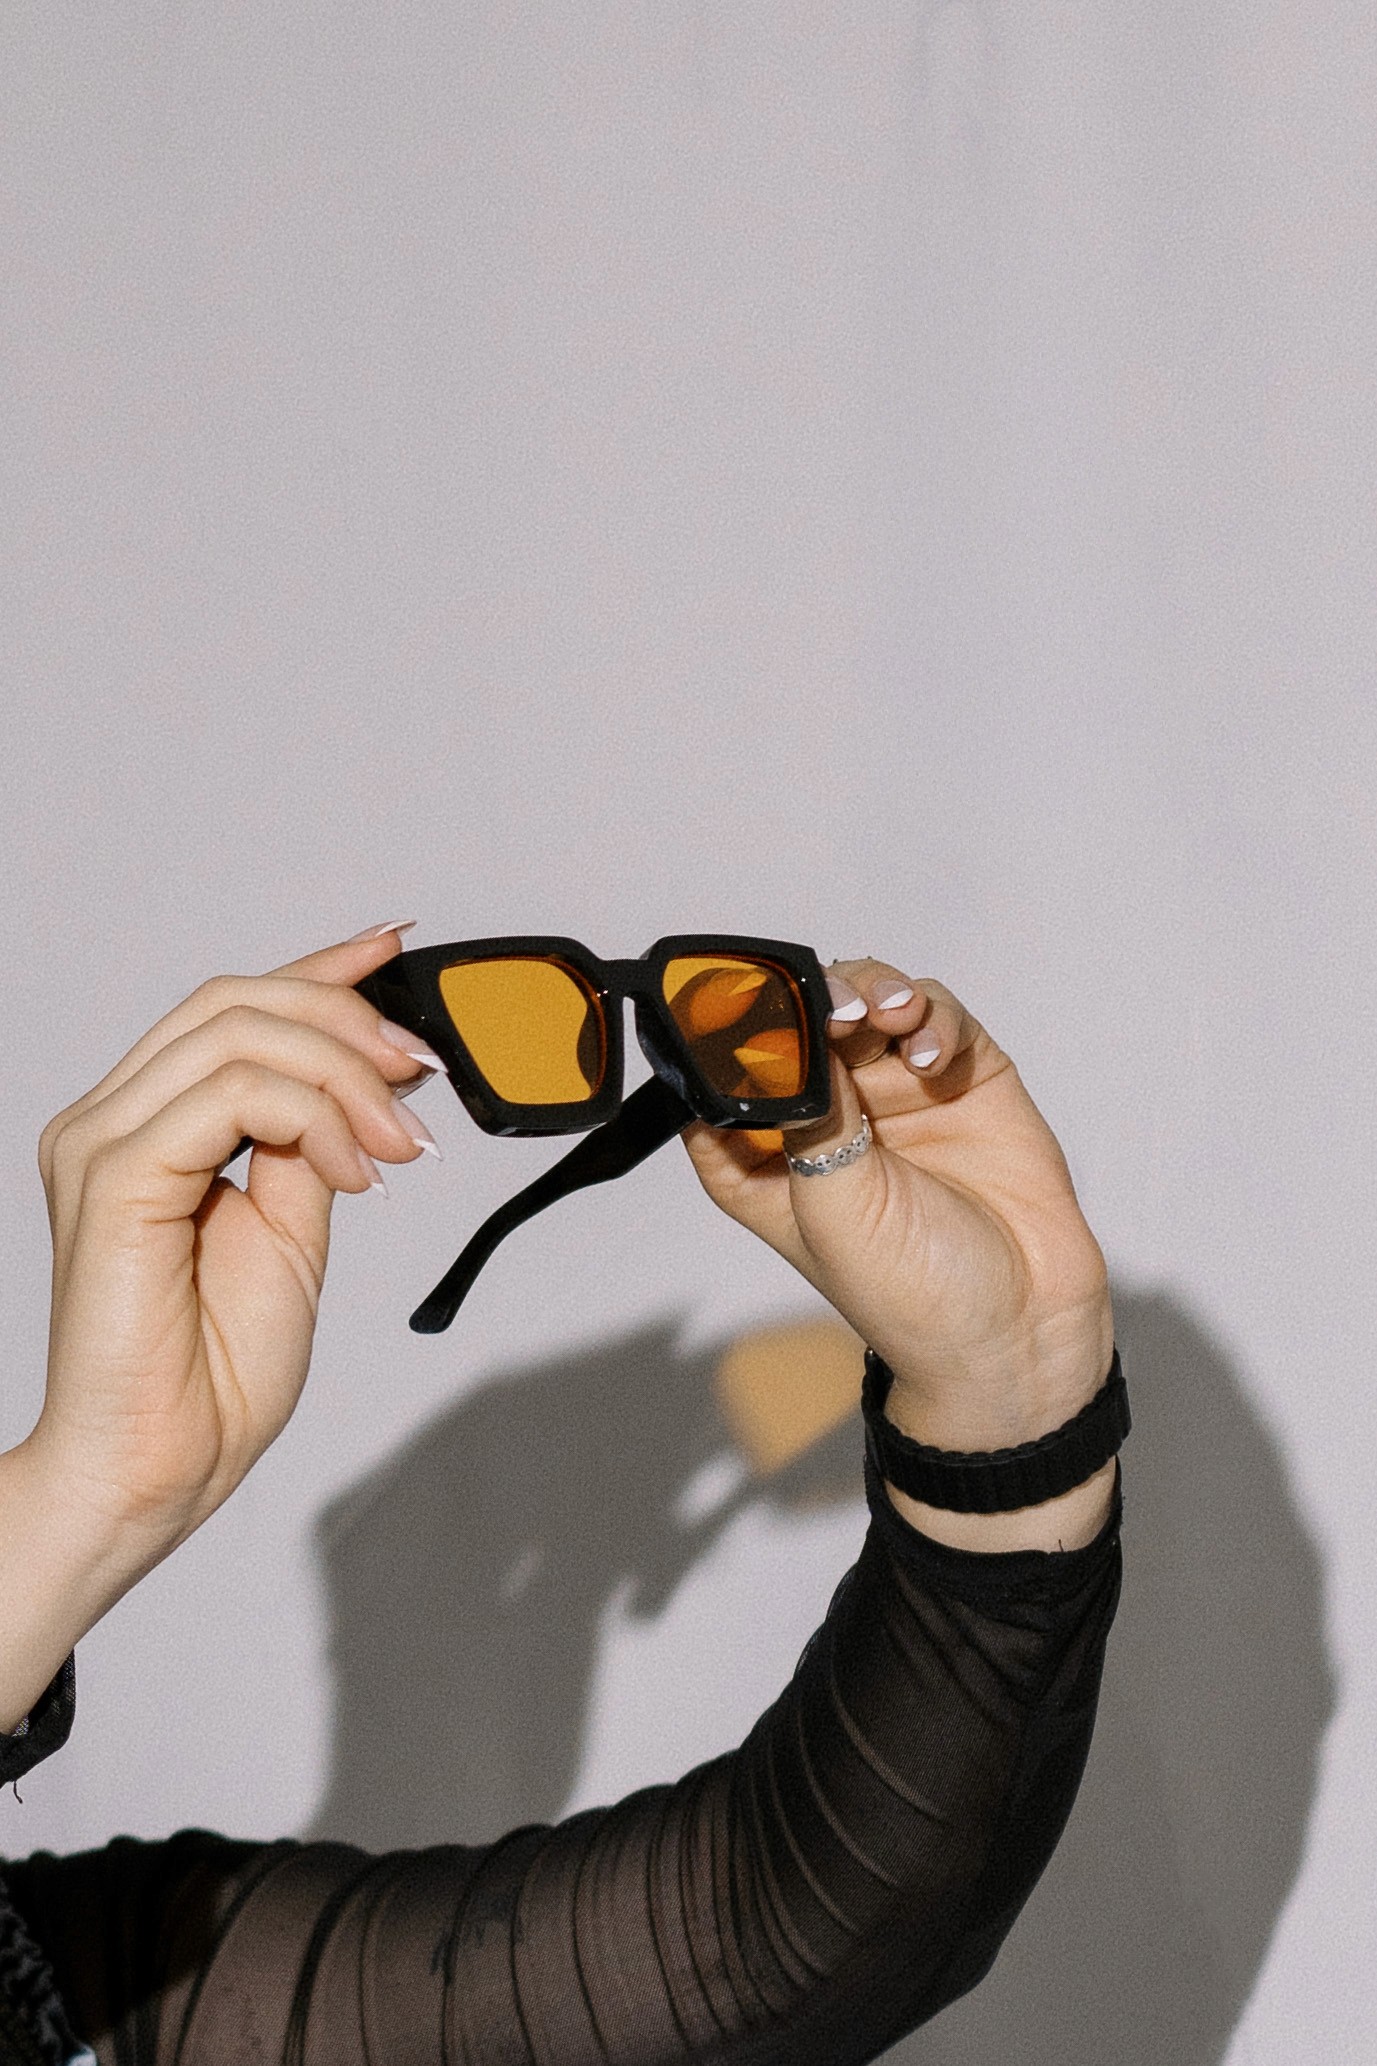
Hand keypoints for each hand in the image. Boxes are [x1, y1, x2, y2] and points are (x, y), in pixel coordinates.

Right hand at [0, 924, 441, 1727]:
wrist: (160, 1468)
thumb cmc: (209, 1375)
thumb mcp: (291, 1232)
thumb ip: (310, 1146)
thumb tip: (359, 1088)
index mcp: (147, 1127)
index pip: (232, 1009)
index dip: (320, 968)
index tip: (398, 953)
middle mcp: (112, 1120)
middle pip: (237, 1000)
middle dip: (348, 1020)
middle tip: (419, 1072)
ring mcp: (103, 1142)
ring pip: (241, 1031)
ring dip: (345, 1072)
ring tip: (398, 1140)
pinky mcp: (116, 1176)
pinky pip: (237, 1095)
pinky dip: (317, 1116)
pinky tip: (354, 1171)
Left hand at [681, 960, 1114, 1548]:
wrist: (1017, 1327)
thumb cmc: (909, 1294)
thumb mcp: (832, 1207)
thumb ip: (810, 1115)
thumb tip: (793, 1033)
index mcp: (765, 1157)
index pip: (722, 1073)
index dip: (728, 1033)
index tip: (746, 1008)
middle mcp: (826, 1117)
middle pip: (803, 1019)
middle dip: (816, 998)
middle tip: (838, 1009)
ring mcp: (895, 1093)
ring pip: (870, 1003)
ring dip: (875, 993)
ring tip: (889, 1015)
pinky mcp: (962, 1079)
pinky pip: (937, 1019)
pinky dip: (933, 1019)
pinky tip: (932, 1056)